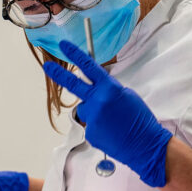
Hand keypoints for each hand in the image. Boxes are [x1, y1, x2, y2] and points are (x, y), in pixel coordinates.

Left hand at [42, 39, 171, 186]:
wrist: (144, 145)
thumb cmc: (139, 119)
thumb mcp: (127, 96)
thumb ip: (108, 89)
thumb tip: (96, 87)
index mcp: (109, 88)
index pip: (89, 66)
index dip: (75, 54)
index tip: (64, 46)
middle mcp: (97, 101)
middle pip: (73, 84)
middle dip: (58, 74)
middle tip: (47, 66)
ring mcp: (91, 117)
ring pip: (84, 109)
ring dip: (93, 112)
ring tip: (111, 121)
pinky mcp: (89, 132)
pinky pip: (89, 124)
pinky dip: (98, 127)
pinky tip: (110, 132)